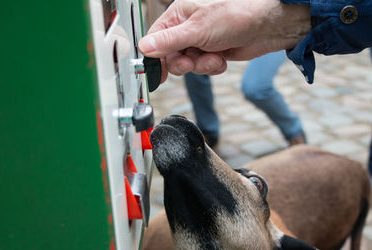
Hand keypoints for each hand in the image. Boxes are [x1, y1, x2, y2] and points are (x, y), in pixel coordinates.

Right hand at [139, 0, 309, 80]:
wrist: (267, 26)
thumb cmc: (236, 14)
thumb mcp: (197, 29)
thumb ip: (169, 40)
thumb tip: (144, 48)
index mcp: (179, 15)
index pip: (155, 40)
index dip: (154, 57)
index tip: (157, 73)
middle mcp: (188, 28)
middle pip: (170, 56)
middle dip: (182, 63)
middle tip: (190, 61)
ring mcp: (200, 41)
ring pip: (188, 64)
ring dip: (200, 65)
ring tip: (213, 56)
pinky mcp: (212, 52)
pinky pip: (203, 67)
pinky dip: (212, 67)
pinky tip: (221, 58)